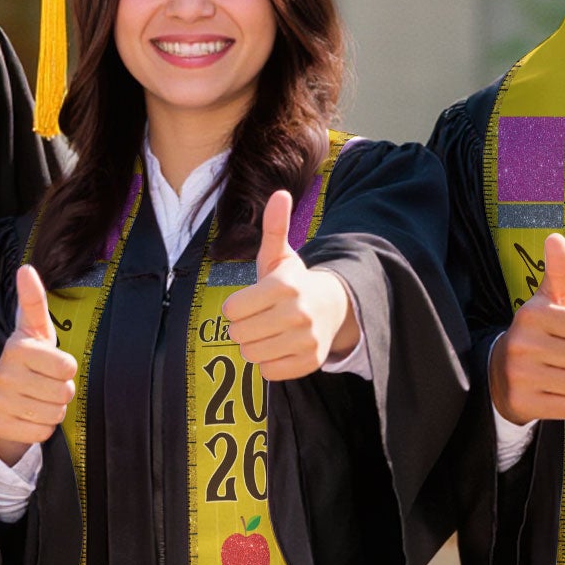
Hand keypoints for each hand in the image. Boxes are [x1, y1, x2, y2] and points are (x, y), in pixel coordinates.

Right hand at [0, 264, 77, 465]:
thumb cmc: (27, 361)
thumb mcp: (33, 331)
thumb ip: (33, 301)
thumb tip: (26, 268)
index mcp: (17, 348)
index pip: (66, 366)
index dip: (66, 368)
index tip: (53, 364)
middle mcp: (5, 374)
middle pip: (64, 392)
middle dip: (62, 391)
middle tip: (46, 384)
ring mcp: (1, 401)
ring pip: (54, 413)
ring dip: (53, 409)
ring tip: (38, 399)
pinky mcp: (2, 426)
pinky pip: (42, 432)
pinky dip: (42, 428)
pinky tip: (29, 416)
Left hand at [220, 189, 356, 380]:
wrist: (332, 308)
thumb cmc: (294, 282)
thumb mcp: (281, 255)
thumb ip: (274, 227)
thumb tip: (280, 193)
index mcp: (285, 286)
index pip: (232, 309)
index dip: (235, 307)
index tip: (250, 301)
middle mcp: (298, 314)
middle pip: (239, 334)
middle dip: (243, 327)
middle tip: (259, 318)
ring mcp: (306, 340)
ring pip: (251, 355)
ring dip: (254, 345)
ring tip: (268, 332)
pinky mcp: (310, 362)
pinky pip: (268, 371)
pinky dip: (269, 362)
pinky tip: (280, 346)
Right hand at [489, 233, 564, 421]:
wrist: (499, 374)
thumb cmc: (537, 334)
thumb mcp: (547, 301)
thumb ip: (558, 271)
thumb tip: (556, 238)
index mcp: (532, 314)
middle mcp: (522, 343)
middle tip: (563, 358)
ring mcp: (520, 375)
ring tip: (557, 374)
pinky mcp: (522, 403)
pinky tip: (550, 392)